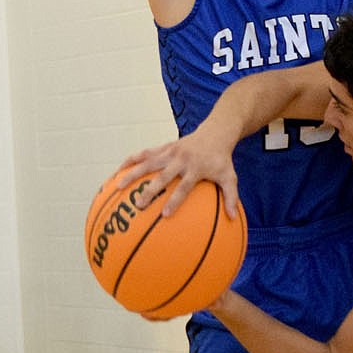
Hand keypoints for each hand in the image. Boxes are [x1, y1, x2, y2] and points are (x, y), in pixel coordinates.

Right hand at [116, 130, 239, 219]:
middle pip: (162, 177)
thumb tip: (233, 218)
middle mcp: (181, 160)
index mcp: (195, 169)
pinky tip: (118, 170)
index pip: (184, 187)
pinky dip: (131, 160)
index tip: (164, 215)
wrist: (215, 133)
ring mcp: (170, 152)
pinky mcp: (164, 147)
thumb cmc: (221, 159)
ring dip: (132, 173)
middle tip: (139, 205)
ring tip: (118, 186)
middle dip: (150, 191)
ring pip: (148, 162)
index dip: (174, 200)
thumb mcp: (230, 177)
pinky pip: (145, 153)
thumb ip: (231, 197)